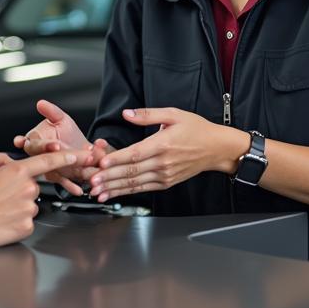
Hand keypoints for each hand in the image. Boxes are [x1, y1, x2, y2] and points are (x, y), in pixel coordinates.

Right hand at [0, 151, 87, 247]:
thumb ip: (4, 168)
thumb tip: (10, 168)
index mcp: (17, 171)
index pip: (48, 162)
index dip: (67, 157)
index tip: (80, 155)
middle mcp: (26, 189)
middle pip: (33, 187)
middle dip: (21, 191)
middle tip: (0, 198)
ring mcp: (28, 208)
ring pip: (29, 205)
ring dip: (18, 207)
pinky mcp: (26, 226)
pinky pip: (26, 222)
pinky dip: (16, 222)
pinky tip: (2, 221)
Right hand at [13, 99, 103, 195]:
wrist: (81, 147)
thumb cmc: (67, 132)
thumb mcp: (60, 119)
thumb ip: (51, 111)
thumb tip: (41, 103)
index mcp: (35, 141)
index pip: (35, 145)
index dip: (45, 146)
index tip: (56, 145)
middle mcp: (40, 157)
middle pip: (44, 161)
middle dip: (58, 160)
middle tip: (74, 161)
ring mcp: (49, 168)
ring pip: (56, 172)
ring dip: (69, 171)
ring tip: (83, 168)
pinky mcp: (59, 178)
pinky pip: (64, 183)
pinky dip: (71, 186)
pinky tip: (79, 189)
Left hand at [88, 108, 249, 202]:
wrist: (216, 148)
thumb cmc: (196, 129)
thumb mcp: (174, 114)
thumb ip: (148, 114)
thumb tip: (127, 114)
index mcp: (163, 144)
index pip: (136, 154)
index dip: (117, 159)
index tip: (102, 163)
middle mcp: (163, 163)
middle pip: (132, 171)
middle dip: (110, 177)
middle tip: (92, 181)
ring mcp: (164, 175)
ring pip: (135, 183)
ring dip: (114, 188)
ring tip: (97, 191)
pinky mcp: (166, 182)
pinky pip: (143, 188)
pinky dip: (126, 192)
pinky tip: (113, 194)